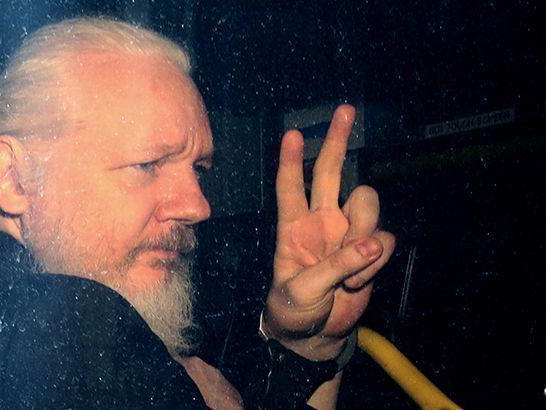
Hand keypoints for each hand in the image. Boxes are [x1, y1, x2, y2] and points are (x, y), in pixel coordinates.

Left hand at [264, 104, 394, 360]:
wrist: (316, 335)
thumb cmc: (294, 310)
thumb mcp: (301, 292)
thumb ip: (334, 267)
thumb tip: (371, 245)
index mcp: (292, 227)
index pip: (290, 186)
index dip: (291, 160)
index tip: (292, 134)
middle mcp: (321, 221)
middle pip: (330, 172)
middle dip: (336, 141)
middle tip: (344, 110)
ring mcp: (347, 233)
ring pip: (366, 202)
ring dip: (363, 229)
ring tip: (350, 267)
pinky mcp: (369, 250)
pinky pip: (383, 239)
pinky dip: (375, 260)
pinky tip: (358, 281)